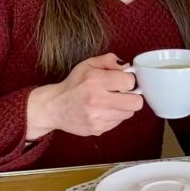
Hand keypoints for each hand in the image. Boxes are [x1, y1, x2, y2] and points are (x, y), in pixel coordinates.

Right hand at [27, 53, 142, 138]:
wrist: (53, 107)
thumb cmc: (73, 85)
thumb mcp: (87, 65)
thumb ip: (108, 60)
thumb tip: (127, 66)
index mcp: (95, 81)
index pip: (130, 82)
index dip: (129, 80)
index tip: (122, 81)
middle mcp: (97, 100)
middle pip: (136, 102)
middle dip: (133, 96)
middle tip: (124, 94)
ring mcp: (97, 118)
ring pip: (129, 113)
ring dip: (123, 107)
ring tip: (111, 102)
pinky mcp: (97, 129)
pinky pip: (118, 122)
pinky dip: (114, 116)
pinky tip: (103, 111)